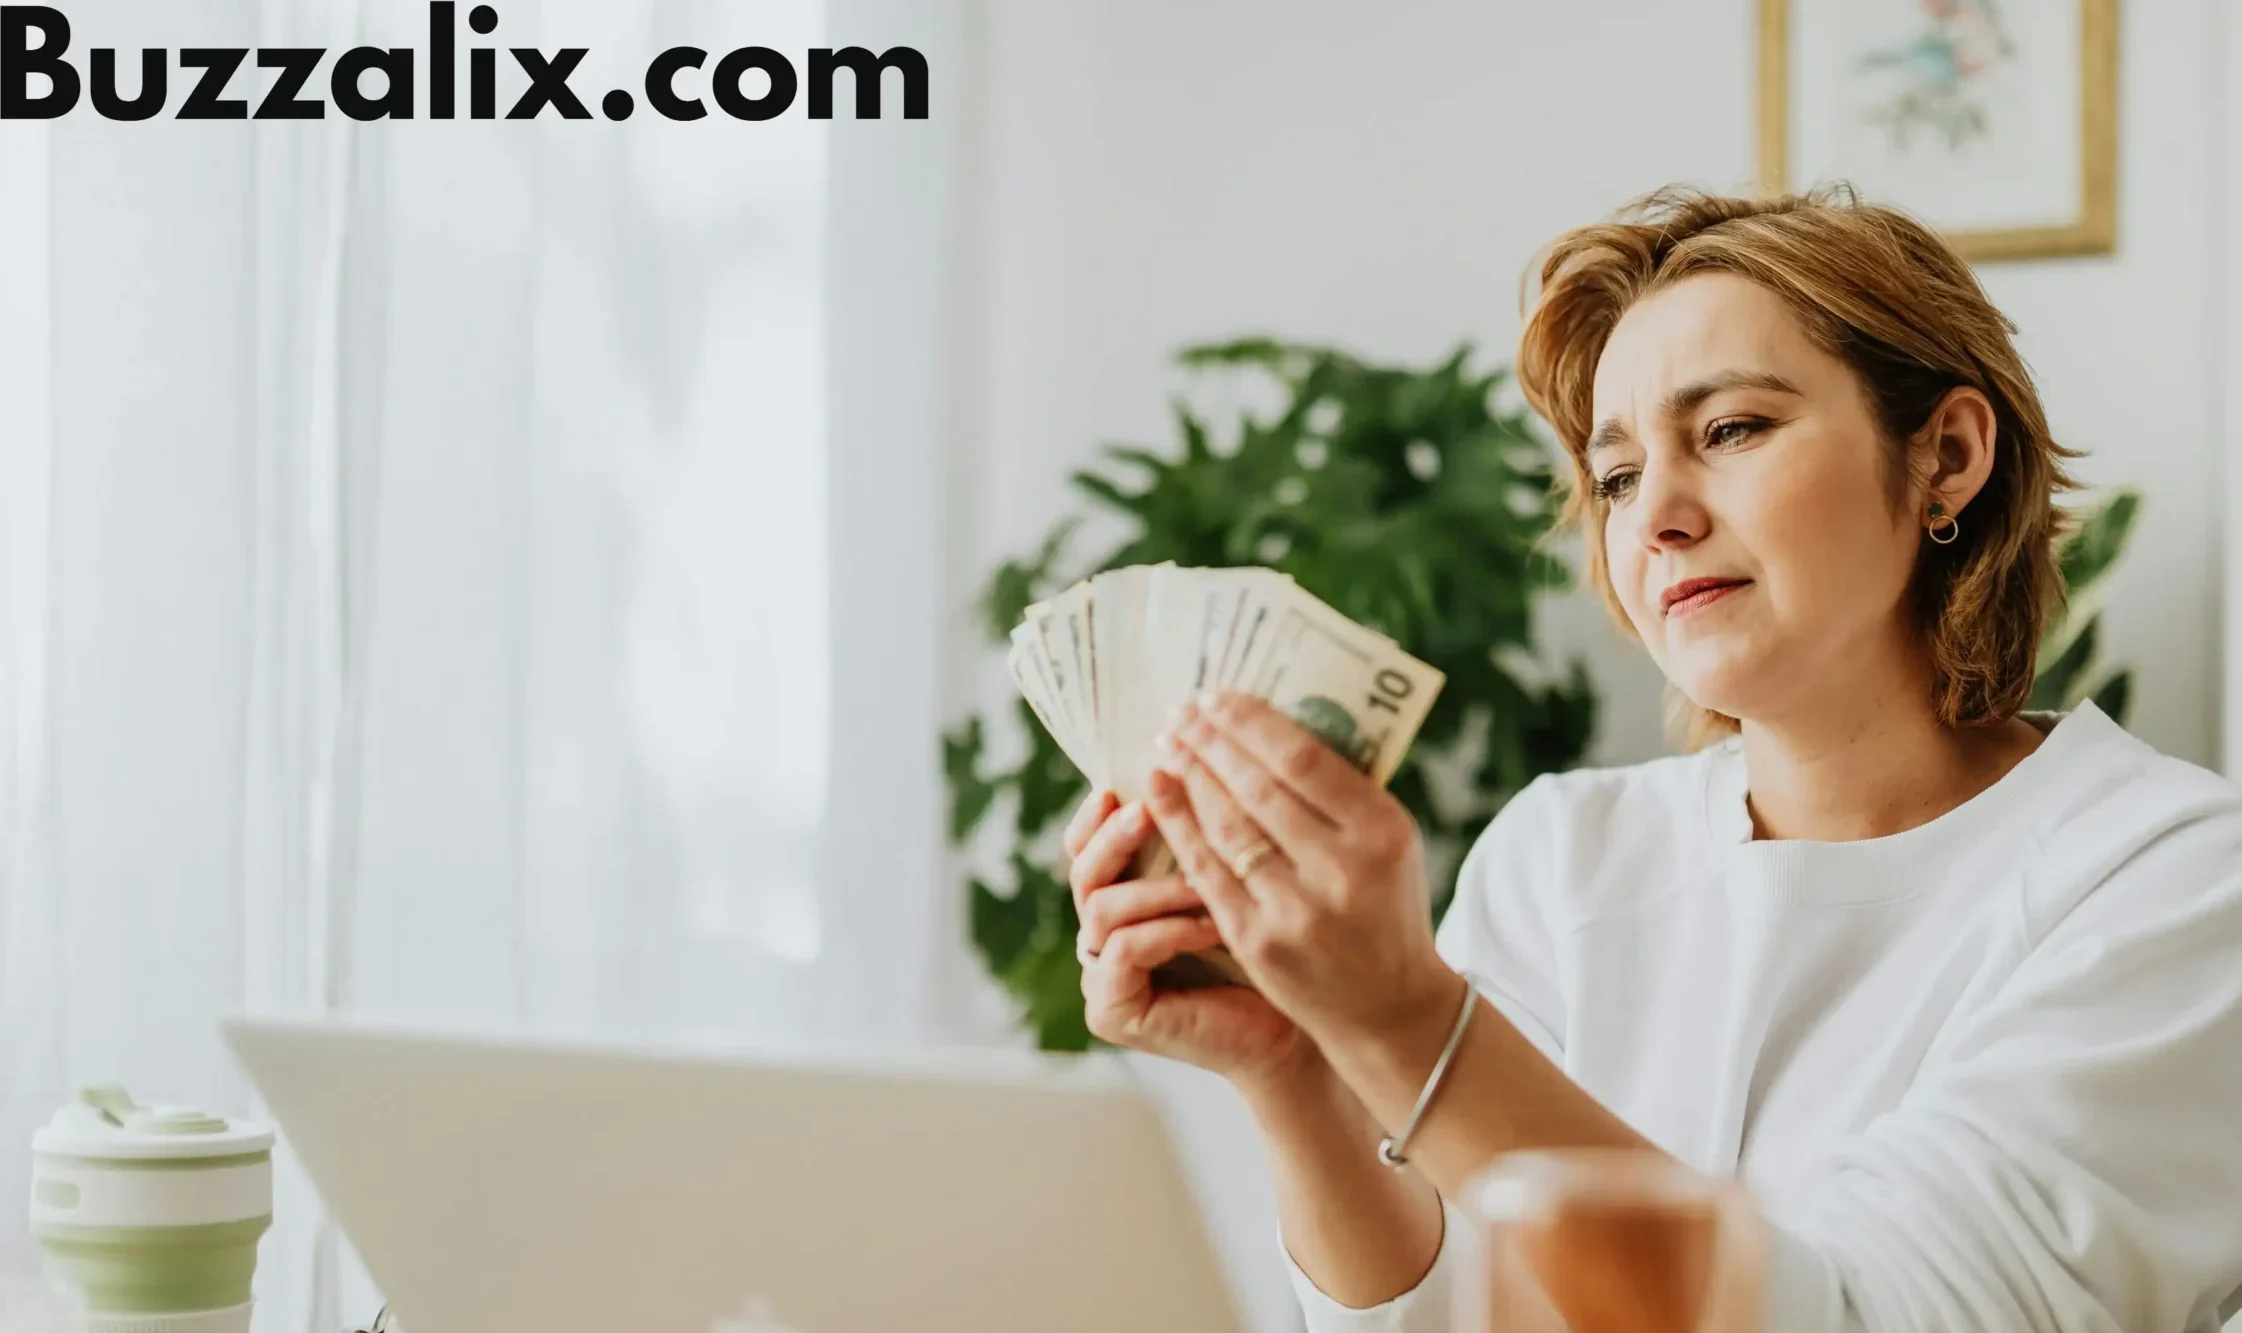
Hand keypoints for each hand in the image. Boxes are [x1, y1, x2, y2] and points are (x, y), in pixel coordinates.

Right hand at [1064, 788, 1320, 1090]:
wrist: (1294, 1032)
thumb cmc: (1273, 949)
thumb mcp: (1233, 876)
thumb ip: (1202, 831)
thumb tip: (1194, 752)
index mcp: (1122, 896)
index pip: (1086, 845)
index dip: (1097, 814)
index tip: (1123, 785)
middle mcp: (1101, 935)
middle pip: (1081, 871)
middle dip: (1115, 838)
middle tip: (1149, 812)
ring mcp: (1101, 975)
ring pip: (1101, 908)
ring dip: (1157, 889)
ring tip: (1205, 883)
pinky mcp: (1111, 1010)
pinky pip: (1122, 952)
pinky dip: (1168, 931)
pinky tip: (1212, 926)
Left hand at [1144, 692, 1455, 1048]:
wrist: (1389, 1007)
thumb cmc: (1385, 906)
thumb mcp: (1390, 843)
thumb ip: (1342, 793)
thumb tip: (1269, 726)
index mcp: (1382, 831)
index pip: (1304, 760)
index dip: (1251, 723)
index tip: (1217, 698)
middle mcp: (1341, 869)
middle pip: (1258, 788)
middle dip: (1211, 743)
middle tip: (1182, 712)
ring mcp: (1296, 909)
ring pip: (1227, 826)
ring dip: (1189, 777)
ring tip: (1167, 744)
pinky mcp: (1258, 941)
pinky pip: (1206, 871)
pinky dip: (1179, 826)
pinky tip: (1158, 794)